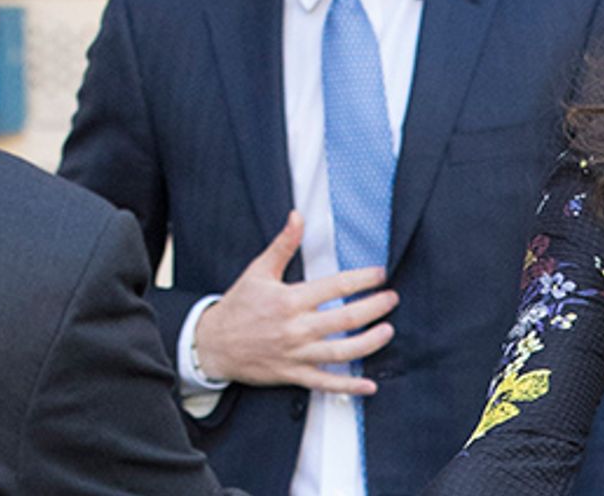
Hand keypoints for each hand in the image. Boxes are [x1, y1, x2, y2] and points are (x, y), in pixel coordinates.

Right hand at [194, 210, 398, 393]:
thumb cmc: (237, 306)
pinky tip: (369, 386)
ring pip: (340, 352)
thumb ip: (283, 244)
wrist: (211, 345)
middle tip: (392, 300)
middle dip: (374, 308)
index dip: (363, 279)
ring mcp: (295, 354)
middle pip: (345, 320)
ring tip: (388, 331)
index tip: (381, 274)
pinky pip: (324, 383)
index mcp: (289, 300)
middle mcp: (295, 328)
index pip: (335, 286)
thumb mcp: (258, 271)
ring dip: (369, 343)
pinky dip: (348, 387)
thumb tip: (297, 216)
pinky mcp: (292, 375)